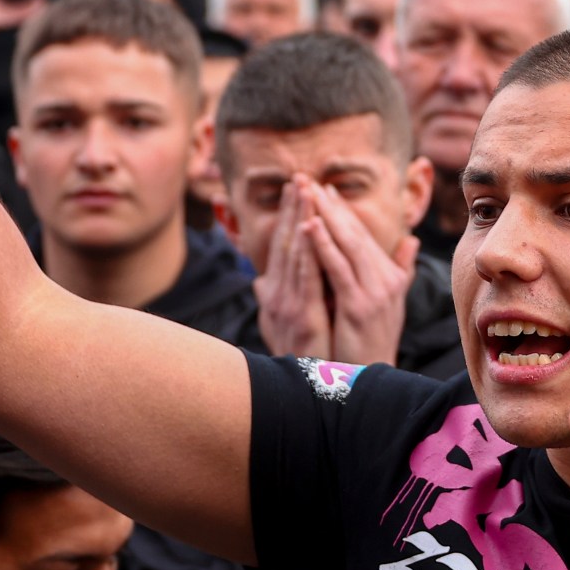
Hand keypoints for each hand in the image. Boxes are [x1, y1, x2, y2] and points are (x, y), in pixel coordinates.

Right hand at [252, 181, 333, 358]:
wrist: (303, 392)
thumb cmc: (297, 358)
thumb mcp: (284, 323)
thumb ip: (275, 299)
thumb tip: (259, 282)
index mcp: (277, 293)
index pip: (284, 246)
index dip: (290, 215)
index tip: (298, 187)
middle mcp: (277, 295)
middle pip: (285, 243)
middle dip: (293, 208)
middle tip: (300, 176)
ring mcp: (286, 304)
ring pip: (294, 253)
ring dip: (299, 220)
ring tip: (307, 192)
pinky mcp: (300, 316)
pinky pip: (305, 277)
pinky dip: (306, 252)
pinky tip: (310, 230)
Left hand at [306, 184, 419, 368]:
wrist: (374, 377)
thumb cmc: (374, 342)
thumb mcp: (390, 303)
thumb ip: (400, 270)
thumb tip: (411, 241)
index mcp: (390, 277)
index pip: (363, 237)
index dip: (344, 212)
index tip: (324, 191)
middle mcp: (386, 280)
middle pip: (355, 234)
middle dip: (332, 206)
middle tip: (310, 182)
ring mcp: (375, 293)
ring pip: (347, 245)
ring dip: (326, 217)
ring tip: (308, 194)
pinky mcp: (359, 306)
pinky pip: (338, 269)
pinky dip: (323, 246)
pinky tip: (309, 227)